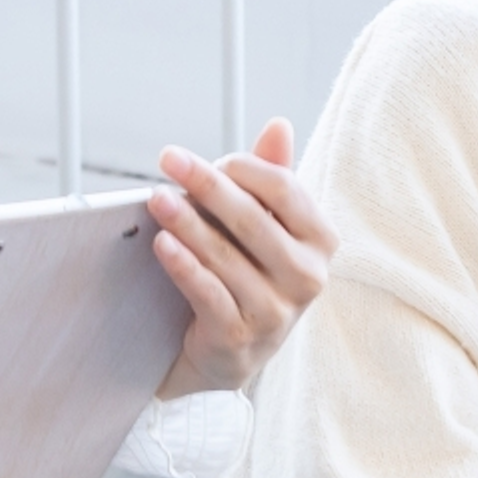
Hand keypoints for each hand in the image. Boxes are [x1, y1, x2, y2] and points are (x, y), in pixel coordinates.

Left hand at [149, 120, 338, 399]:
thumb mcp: (265, 226)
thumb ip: (270, 177)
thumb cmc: (249, 274)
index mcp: (321, 240)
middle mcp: (308, 277)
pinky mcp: (241, 338)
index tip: (206, 159)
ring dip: (186, 222)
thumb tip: (278, 125)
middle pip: (252, 218)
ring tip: (156, 198)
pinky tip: (161, 243)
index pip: (285, 189)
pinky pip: (208, 293)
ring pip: (226, 255)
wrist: (230, 351)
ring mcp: (277, 312)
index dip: (243, 168)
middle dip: (207, 185)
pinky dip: (183, 266)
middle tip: (169, 159)